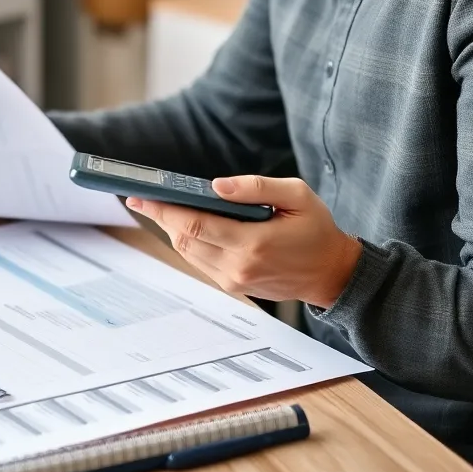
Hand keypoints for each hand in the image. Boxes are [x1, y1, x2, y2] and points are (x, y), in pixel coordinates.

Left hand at [125, 175, 361, 308]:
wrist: (332, 274)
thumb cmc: (316, 229)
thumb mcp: (296, 195)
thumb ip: (255, 187)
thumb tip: (215, 186)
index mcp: (254, 243)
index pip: (195, 225)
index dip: (163, 209)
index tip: (140, 195)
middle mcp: (239, 267)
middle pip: (184, 239)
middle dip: (160, 216)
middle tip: (143, 195)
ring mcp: (234, 280)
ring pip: (188, 251)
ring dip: (172, 228)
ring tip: (162, 205)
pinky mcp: (233, 285)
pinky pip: (199, 261)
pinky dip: (188, 239)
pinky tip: (186, 222)